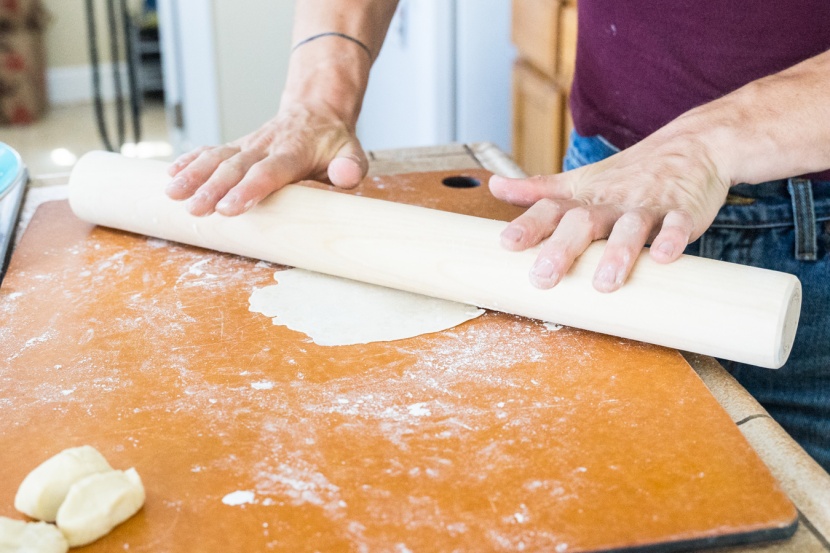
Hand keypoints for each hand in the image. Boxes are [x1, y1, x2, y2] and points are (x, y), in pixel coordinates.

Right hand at [165, 101, 367, 215]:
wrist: (317, 110)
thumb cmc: (334, 142)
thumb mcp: (352, 152)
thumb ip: (351, 166)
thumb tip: (345, 176)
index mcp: (294, 152)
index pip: (269, 172)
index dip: (249, 189)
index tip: (230, 208)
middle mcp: (266, 146)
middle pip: (235, 168)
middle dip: (213, 188)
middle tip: (195, 208)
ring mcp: (248, 145)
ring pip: (217, 158)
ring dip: (194, 175)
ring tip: (172, 194)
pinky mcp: (237, 147)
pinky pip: (211, 151)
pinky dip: (190, 161)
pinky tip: (171, 174)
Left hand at [489, 132, 730, 292]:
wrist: (692, 145)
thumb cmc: (628, 174)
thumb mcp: (580, 181)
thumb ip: (538, 190)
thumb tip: (494, 186)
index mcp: (585, 198)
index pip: (550, 209)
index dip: (528, 225)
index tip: (506, 243)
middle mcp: (611, 202)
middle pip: (583, 222)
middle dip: (562, 248)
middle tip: (543, 277)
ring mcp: (647, 206)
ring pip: (630, 227)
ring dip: (617, 253)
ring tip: (604, 283)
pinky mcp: (683, 212)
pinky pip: (677, 225)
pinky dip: (671, 239)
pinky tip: (664, 258)